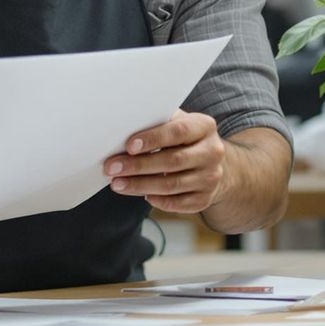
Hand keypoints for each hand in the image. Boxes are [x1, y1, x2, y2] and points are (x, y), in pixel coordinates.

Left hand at [104, 111, 224, 214]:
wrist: (211, 163)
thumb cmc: (184, 139)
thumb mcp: (177, 122)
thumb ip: (157, 122)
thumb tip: (123, 126)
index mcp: (204, 127)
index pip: (178, 131)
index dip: (152, 139)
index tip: (129, 146)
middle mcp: (212, 152)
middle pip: (173, 161)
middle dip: (138, 166)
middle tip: (112, 168)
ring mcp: (210, 177)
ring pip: (171, 185)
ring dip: (140, 185)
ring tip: (117, 183)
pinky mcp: (204, 199)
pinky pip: (177, 203)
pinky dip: (157, 201)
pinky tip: (142, 195)